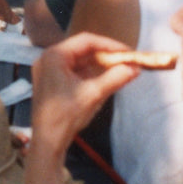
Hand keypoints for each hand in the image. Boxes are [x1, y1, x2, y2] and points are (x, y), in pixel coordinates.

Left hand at [29, 33, 141, 155]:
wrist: (47, 142)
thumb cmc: (65, 116)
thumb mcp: (93, 95)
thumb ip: (115, 78)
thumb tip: (135, 68)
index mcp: (54, 56)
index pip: (86, 41)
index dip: (109, 45)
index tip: (127, 52)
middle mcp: (49, 59)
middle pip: (83, 50)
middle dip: (106, 57)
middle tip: (126, 62)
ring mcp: (49, 71)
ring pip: (80, 62)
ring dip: (100, 66)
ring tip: (120, 71)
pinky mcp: (52, 82)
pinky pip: (75, 72)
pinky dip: (91, 75)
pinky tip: (106, 80)